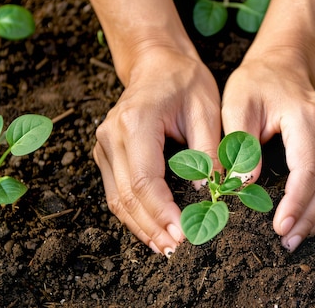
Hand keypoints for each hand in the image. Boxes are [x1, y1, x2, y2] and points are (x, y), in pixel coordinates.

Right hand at [93, 48, 220, 255]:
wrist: (157, 63)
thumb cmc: (185, 82)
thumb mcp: (207, 110)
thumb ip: (208, 151)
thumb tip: (210, 192)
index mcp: (136, 122)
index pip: (144, 180)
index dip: (163, 212)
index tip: (184, 234)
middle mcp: (112, 135)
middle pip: (127, 195)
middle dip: (152, 227)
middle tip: (177, 252)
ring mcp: (104, 145)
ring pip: (117, 199)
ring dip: (140, 227)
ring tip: (165, 249)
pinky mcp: (106, 152)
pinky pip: (116, 191)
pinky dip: (133, 214)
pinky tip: (152, 230)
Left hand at [221, 54, 314, 251]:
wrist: (281, 66)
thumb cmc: (255, 85)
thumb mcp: (235, 105)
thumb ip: (239, 143)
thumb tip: (244, 183)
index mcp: (304, 117)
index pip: (307, 169)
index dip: (296, 202)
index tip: (280, 227)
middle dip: (309, 217)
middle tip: (288, 242)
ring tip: (299, 237)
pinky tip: (313, 218)